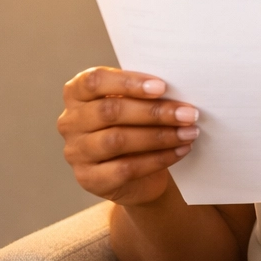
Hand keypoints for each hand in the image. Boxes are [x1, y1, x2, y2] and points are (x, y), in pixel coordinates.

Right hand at [58, 67, 200, 206]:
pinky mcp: (89, 179)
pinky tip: (180, 150)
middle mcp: (70, 122)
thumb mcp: (137, 104)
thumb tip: (179, 88)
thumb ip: (146, 93)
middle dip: (154, 112)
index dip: (128, 82)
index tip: (162, 87)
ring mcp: (76, 152)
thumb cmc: (138, 126)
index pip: (94, 81)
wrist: (139, 175)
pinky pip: (125, 168)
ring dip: (159, 136)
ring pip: (116, 140)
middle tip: (189, 113)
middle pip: (109, 111)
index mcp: (77, 94)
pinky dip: (158, 159)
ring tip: (189, 132)